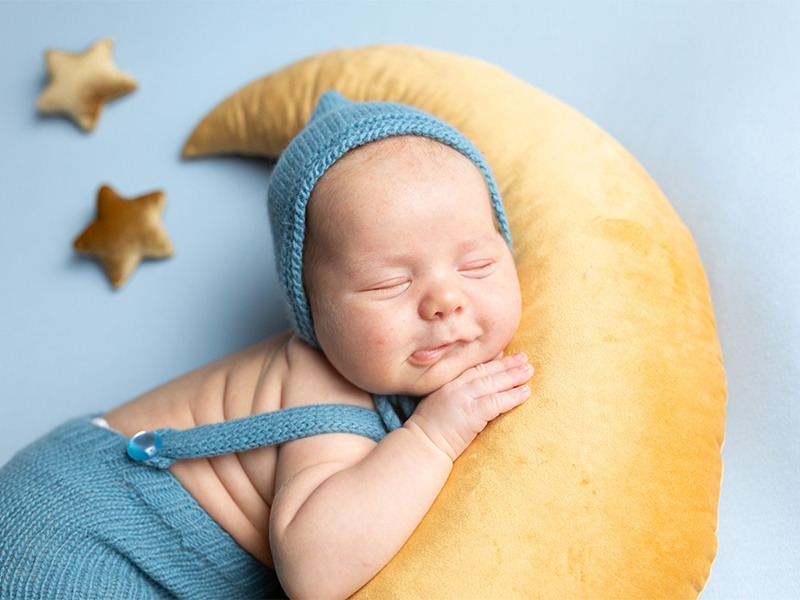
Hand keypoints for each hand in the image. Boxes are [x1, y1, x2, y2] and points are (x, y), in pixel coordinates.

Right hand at [406, 353, 532, 460]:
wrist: (422, 445)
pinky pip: (496, 402)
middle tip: (524, 358)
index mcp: (447, 382)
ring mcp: (463, 398)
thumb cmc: (428, 429)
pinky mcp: (471, 414)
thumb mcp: (436, 402)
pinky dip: (512, 396)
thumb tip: (470, 386)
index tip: (505, 353)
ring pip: (493, 383)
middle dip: (507, 364)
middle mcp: (455, 386)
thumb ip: (451, 391)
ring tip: (529, 371)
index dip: (491, 360)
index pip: (473, 367)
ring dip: (514, 377)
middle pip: (486, 371)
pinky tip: (525, 393)